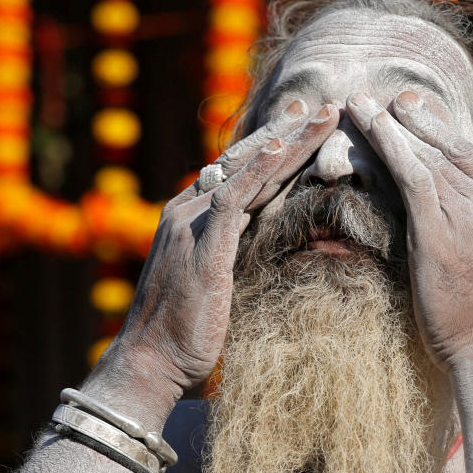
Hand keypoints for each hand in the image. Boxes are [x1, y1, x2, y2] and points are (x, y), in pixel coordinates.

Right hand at [85, 101, 339, 425]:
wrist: (150, 365)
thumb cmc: (182, 335)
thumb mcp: (209, 284)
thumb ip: (225, 253)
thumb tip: (250, 242)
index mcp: (188, 218)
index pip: (237, 172)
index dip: (271, 147)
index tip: (302, 125)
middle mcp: (187, 211)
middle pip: (245, 161)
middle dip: (285, 132)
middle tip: (320, 107)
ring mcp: (192, 224)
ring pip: (246, 170)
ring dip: (287, 140)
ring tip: (322, 115)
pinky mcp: (202, 245)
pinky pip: (234, 196)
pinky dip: (259, 169)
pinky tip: (284, 148)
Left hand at [345, 91, 472, 371]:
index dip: (443, 134)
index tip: (421, 116)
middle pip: (449, 149)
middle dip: (416, 121)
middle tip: (390, 99)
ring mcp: (471, 212)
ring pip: (425, 156)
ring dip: (390, 127)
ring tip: (363, 105)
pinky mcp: (439, 229)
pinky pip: (412, 175)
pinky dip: (389, 145)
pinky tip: (370, 128)